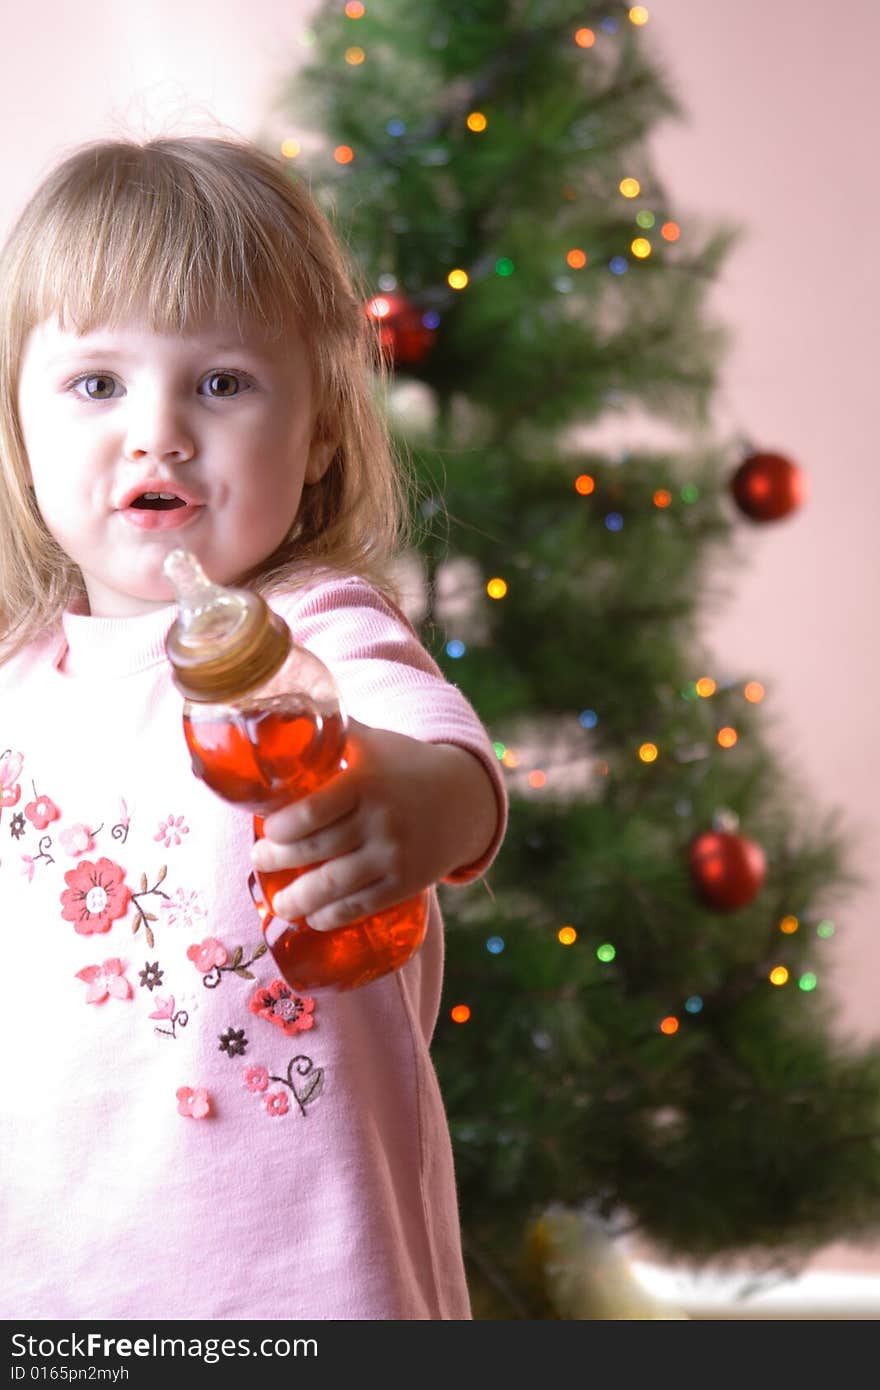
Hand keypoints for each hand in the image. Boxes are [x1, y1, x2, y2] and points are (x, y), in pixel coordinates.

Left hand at [249, 718, 497, 930]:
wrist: (464, 797)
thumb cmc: (406, 765)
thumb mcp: (374, 742)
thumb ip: (335, 734)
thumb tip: (282, 714)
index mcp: (367, 782)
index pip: (312, 811)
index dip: (281, 828)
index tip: (266, 830)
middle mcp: (380, 819)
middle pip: (316, 849)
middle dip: (278, 860)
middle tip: (260, 861)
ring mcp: (394, 854)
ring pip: (334, 884)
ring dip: (298, 899)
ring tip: (280, 903)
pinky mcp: (407, 882)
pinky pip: (362, 905)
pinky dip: (332, 915)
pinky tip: (314, 917)